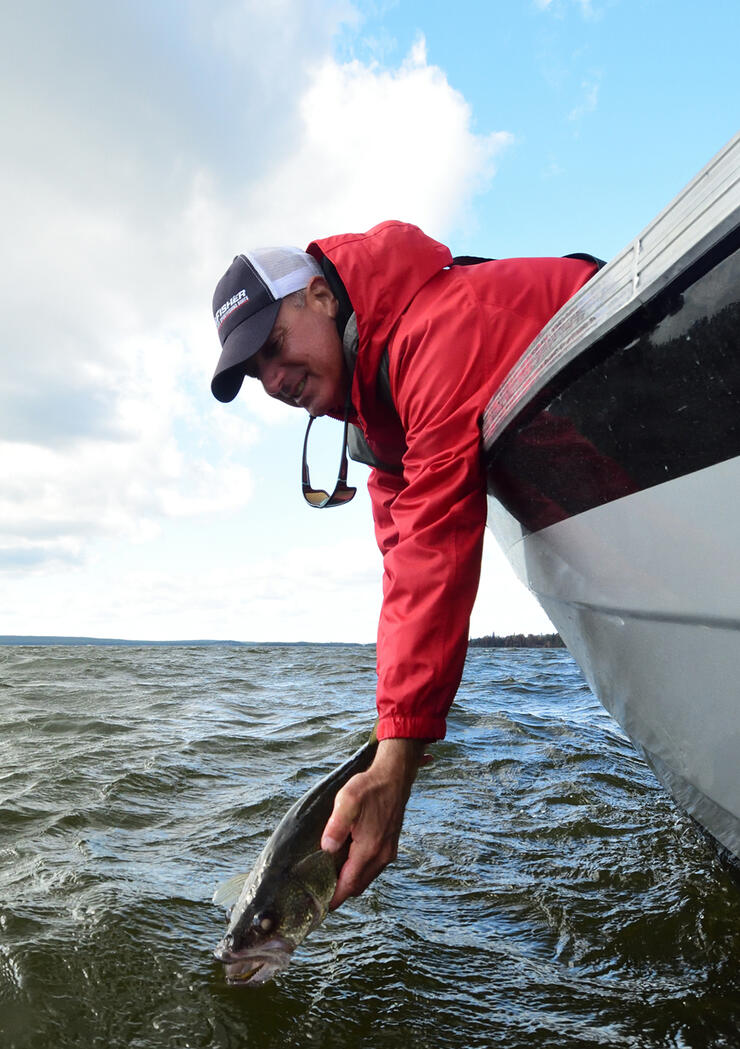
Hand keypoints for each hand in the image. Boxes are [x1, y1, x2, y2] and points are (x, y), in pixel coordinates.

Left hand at [320, 737, 430, 909]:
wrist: (395, 776)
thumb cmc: (370, 786)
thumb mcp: (348, 800)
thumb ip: (336, 826)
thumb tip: (327, 849)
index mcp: (369, 848)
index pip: (349, 884)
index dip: (334, 898)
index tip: (321, 908)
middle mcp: (382, 855)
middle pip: (358, 886)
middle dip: (341, 893)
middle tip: (322, 895)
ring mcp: (388, 851)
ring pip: (367, 878)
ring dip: (351, 882)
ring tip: (332, 880)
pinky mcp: (391, 845)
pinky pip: (374, 868)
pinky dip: (360, 872)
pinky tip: (349, 862)